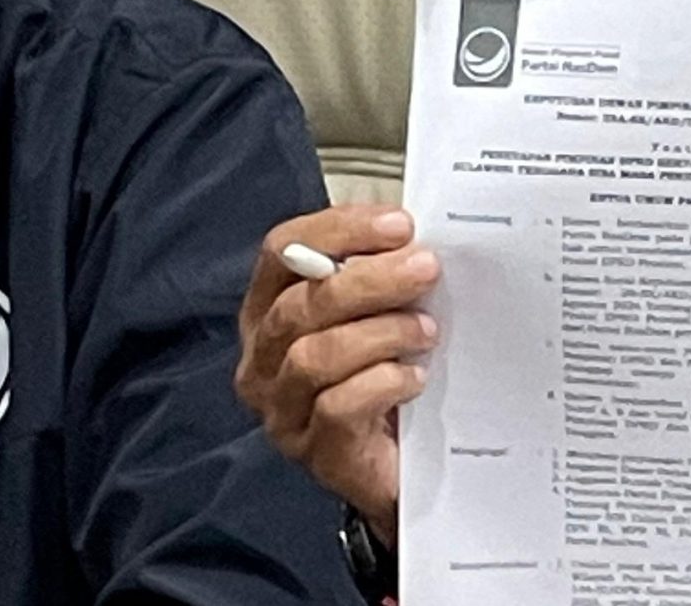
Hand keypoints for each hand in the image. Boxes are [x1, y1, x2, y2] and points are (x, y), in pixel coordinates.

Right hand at [235, 205, 439, 545]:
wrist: (405, 465)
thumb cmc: (389, 376)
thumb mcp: (381, 313)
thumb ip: (384, 274)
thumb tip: (417, 237)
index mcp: (272, 310)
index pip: (282, 252)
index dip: (337, 230)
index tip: (399, 224)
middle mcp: (264, 359)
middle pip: (299, 304)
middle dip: (369, 280)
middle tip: (426, 268)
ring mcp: (283, 409)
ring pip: (313, 356)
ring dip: (380, 333)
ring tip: (426, 331)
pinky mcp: (315, 452)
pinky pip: (338, 407)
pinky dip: (383, 383)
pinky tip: (415, 379)